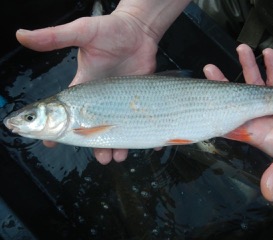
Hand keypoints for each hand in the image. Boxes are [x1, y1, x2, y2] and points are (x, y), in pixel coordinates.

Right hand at [16, 12, 158, 163]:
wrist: (139, 31)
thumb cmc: (110, 30)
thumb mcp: (82, 32)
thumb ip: (55, 37)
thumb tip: (21, 35)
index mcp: (83, 88)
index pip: (65, 113)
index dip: (57, 130)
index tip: (50, 144)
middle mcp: (100, 100)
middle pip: (93, 129)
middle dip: (94, 146)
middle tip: (100, 157)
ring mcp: (120, 102)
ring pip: (115, 130)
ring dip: (116, 146)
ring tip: (118, 157)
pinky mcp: (137, 101)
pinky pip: (141, 121)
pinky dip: (145, 135)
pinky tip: (150, 144)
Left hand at [204, 44, 272, 201]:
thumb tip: (269, 194)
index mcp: (255, 132)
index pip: (229, 120)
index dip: (215, 109)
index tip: (202, 96)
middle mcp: (258, 117)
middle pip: (235, 98)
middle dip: (223, 82)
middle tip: (209, 68)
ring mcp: (270, 106)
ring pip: (255, 83)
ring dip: (248, 66)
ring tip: (241, 49)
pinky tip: (269, 54)